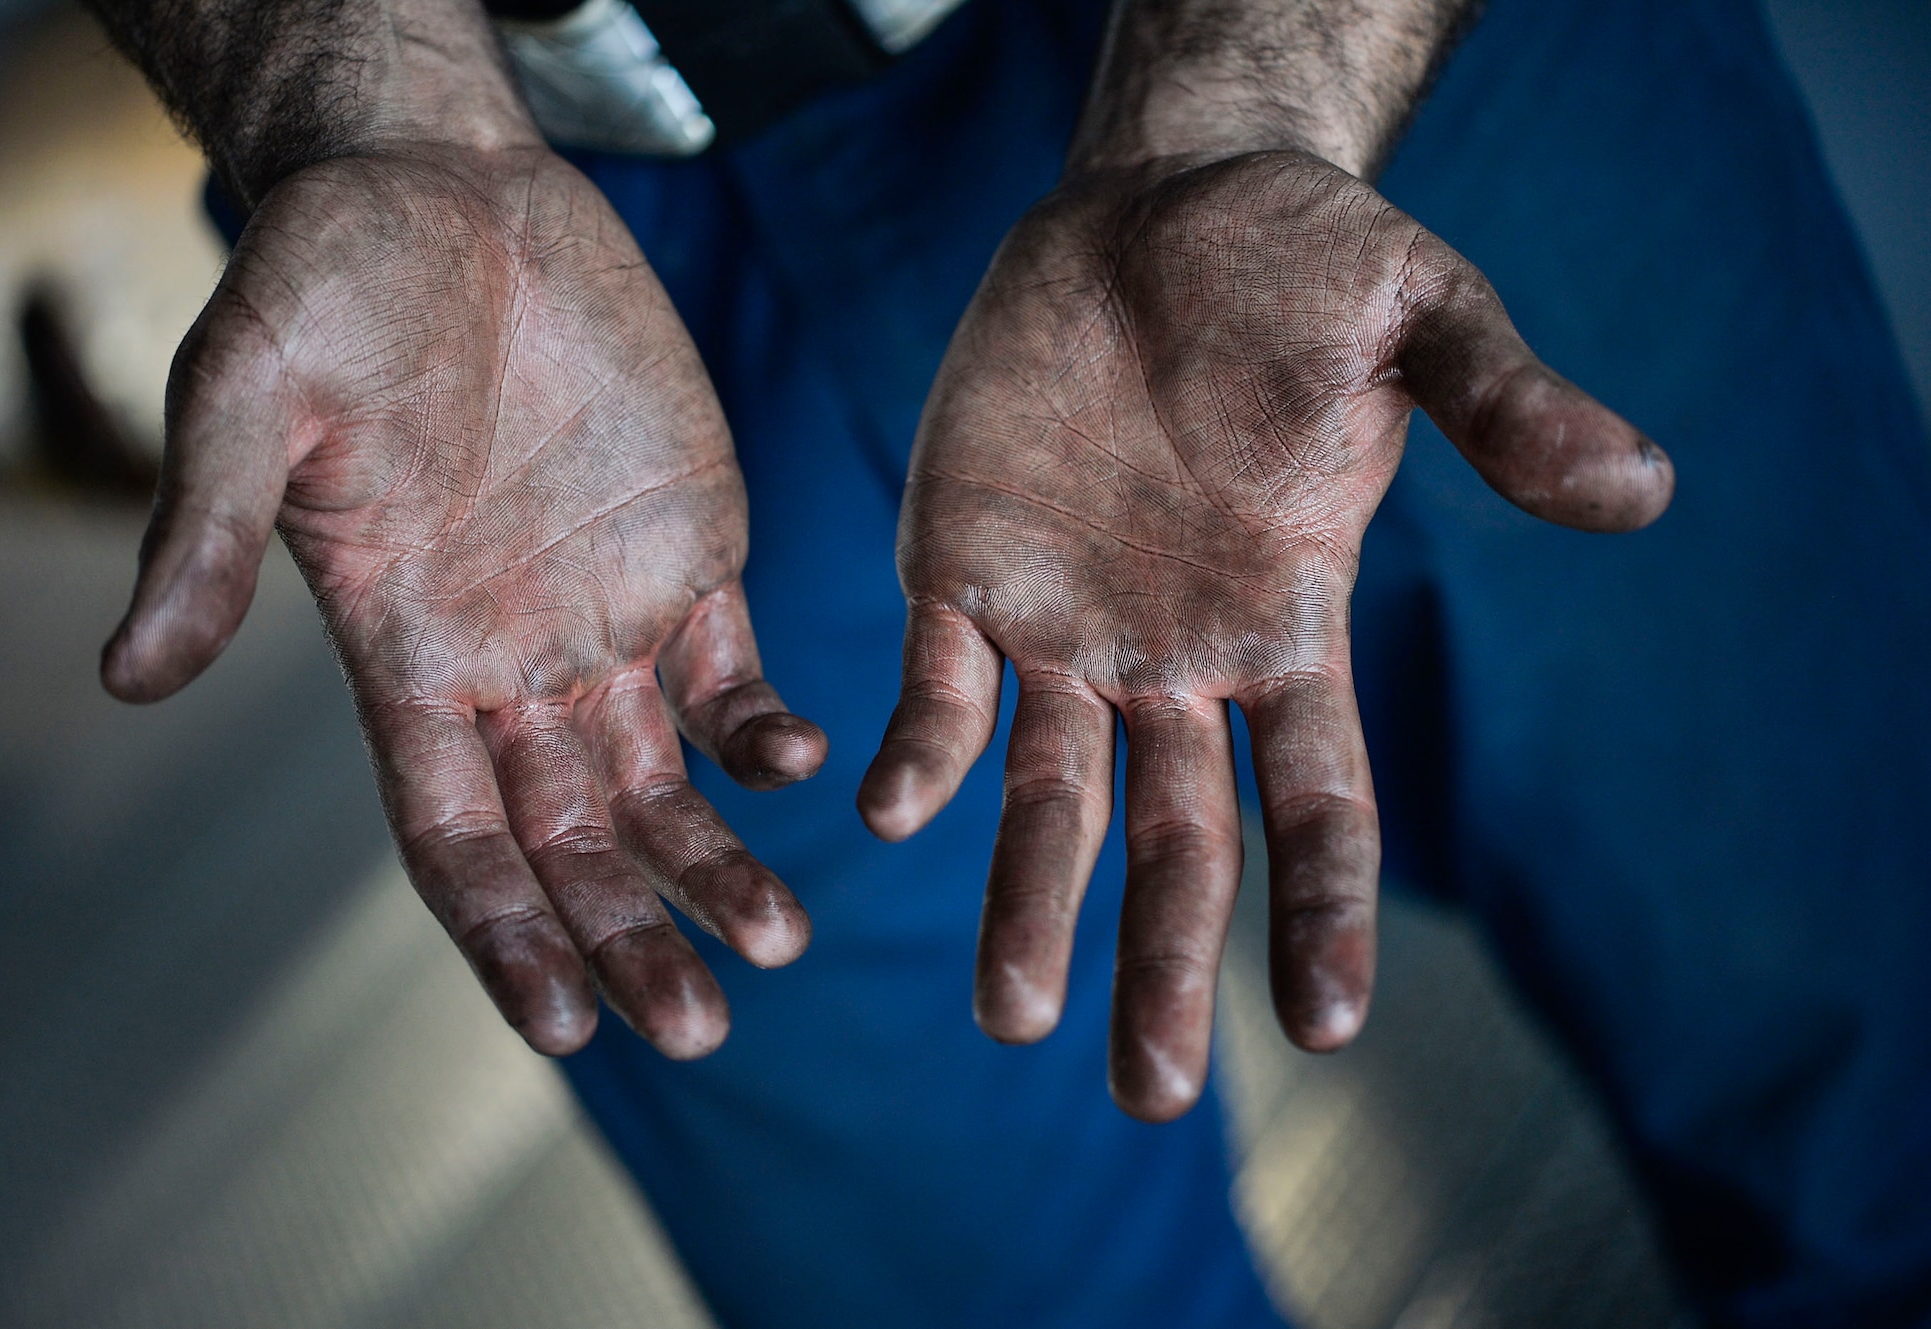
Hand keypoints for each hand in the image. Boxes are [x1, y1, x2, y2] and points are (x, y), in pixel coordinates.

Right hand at [103, 145, 825, 1059]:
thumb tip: (126, 678)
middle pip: (574, 841)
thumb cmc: (327, 282)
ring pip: (665, 782)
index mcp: (408, 659)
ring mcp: (605, 614)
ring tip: (777, 942)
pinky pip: (731, 670)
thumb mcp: (249, 396)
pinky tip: (803, 763)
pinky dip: (763, 727)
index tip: (567, 1027)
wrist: (442, 188)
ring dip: (715, 865)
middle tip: (700, 1024)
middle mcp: (510, 663)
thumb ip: (206, 533)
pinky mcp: (689, 549)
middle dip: (629, 934)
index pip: (456, 841)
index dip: (507, 936)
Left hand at [858, 151, 1671, 1119]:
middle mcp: (1176, 658)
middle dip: (1166, 966)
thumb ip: (1509, 409)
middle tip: (1151, 1093)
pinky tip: (893, 810)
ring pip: (1047, 801)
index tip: (1329, 1025)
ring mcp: (1065, 627)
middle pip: (1179, 843)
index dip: (1327, 909)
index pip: (1319, 801)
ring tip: (1013, 1020)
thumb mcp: (1421, 320)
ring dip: (1028, 907)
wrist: (1157, 204)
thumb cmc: (1302, 268)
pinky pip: (937, 687)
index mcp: (1290, 626)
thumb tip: (1646, 489)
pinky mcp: (960, 569)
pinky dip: (920, 752)